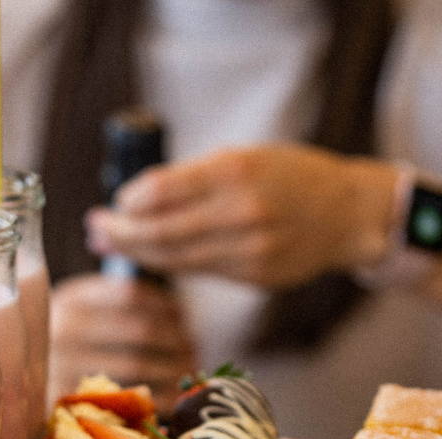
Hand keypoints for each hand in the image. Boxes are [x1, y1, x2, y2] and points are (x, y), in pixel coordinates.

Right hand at [49, 273, 196, 412]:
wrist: (17, 388)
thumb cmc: (64, 350)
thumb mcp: (79, 316)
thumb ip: (114, 303)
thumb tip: (178, 307)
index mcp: (70, 298)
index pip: (132, 294)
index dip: (166, 304)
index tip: (183, 317)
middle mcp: (62, 328)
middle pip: (140, 328)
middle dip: (176, 339)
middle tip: (193, 348)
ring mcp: (63, 366)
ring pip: (137, 364)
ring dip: (172, 368)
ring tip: (186, 370)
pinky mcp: (69, 401)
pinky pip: (126, 398)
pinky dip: (157, 398)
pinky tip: (171, 396)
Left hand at [85, 145, 396, 288]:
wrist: (346, 214)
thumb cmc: (287, 178)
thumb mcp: (245, 158)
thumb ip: (193, 179)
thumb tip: (131, 200)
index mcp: (235, 170)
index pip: (160, 191)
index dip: (128, 202)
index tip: (113, 203)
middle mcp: (241, 211)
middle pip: (159, 231)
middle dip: (120, 233)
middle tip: (95, 229)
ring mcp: (248, 248)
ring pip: (174, 258)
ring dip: (136, 253)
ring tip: (110, 244)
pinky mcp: (252, 276)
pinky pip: (197, 271)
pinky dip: (169, 264)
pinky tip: (150, 257)